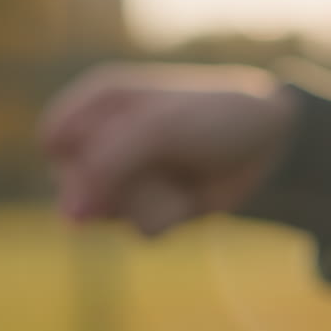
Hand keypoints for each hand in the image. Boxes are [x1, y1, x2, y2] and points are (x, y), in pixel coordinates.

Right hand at [39, 63, 298, 236]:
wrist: (273, 144)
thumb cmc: (217, 117)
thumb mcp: (158, 128)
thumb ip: (103, 166)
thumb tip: (69, 218)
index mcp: (100, 101)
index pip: (56, 142)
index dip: (87, 154)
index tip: (128, 143)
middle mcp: (105, 137)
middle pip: (76, 185)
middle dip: (124, 182)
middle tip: (163, 159)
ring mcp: (127, 175)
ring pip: (108, 214)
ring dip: (152, 200)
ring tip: (181, 175)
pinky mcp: (151, 206)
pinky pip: (140, 230)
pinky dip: (171, 216)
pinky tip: (191, 195)